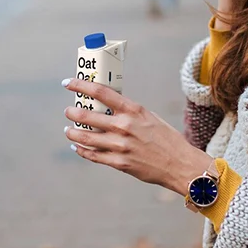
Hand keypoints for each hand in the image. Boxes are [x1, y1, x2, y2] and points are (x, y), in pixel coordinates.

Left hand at [62, 78, 212, 195]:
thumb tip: (108, 108)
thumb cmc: (166, 138)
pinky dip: (82, 151)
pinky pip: (93, 156)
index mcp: (133, 110)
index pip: (100, 92)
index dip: (80, 86)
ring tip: (68, 130)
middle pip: (86, 116)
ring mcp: (120, 146)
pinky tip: (77, 147)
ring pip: (85, 138)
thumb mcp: (149, 117)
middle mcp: (124, 126)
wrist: (179, 164)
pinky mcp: (119, 163)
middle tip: (68, 111)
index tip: (68, 83)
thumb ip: (128, 113)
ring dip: (72, 133)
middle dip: (72, 112)